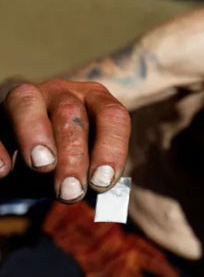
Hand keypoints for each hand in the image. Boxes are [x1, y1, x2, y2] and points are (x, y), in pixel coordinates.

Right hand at [0, 79, 130, 202]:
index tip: (102, 182)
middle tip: (71, 191)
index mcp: (95, 100)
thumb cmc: (67, 157)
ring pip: (29, 103)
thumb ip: (93, 170)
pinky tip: (4, 170)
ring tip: (43, 166)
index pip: (112, 115)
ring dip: (36, 136)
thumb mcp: (85, 162)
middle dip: (73, 155)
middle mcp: (63, 93)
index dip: (111, 146)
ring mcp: (27, 98)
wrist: (29, 153)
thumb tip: (99, 185)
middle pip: (70, 113)